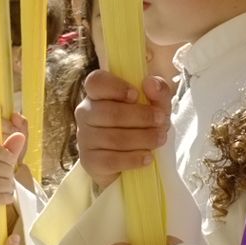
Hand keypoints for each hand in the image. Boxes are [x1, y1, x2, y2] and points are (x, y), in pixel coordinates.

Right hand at [0, 133, 25, 232]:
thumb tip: (19, 136)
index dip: (0, 151)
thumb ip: (10, 151)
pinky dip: (3, 198)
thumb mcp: (6, 166)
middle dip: (5, 170)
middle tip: (12, 177)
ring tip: (10, 189)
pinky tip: (8, 198)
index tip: (11, 159)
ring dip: (6, 185)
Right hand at [75, 70, 171, 189]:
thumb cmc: (142, 125)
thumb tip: (151, 83)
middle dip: (140, 117)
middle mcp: (86, 112)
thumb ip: (158, 91)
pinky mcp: (89, 161)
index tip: (136, 95)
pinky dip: (133, 159)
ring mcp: (84, 138)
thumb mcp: (156, 105)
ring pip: (112, 138)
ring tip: (159, 139)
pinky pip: (110, 160)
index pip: (96, 82)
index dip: (115, 87)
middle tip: (161, 121)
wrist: (134, 161)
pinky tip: (148, 158)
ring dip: (142, 138)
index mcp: (97, 93)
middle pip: (108, 113)